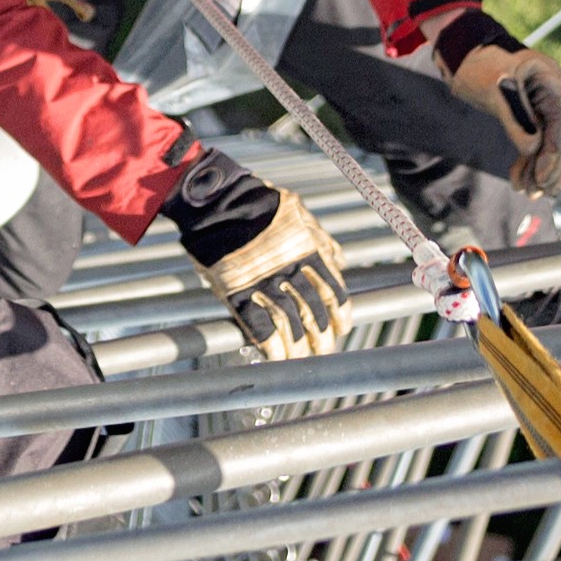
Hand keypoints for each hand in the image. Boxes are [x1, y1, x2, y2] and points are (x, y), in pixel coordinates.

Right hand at [168, 148, 347, 361]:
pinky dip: (270, 345)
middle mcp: (290, 270)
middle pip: (313, 312)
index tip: (341, 328)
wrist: (218, 202)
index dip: (339, 315)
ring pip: (289, 323)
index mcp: (308, 252)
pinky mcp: (238, 291)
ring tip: (300, 358)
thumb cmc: (259, 204)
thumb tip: (340, 260)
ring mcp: (263, 282)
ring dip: (297, 346)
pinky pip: (258, 326)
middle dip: (321, 336)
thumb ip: (320, 239)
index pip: (332, 292)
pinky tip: (275, 356)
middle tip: (323, 350)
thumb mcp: (298, 213)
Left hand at [434, 9, 560, 194]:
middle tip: (538, 192)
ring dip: (540, 170)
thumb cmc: (479, 63)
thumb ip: (514, 114)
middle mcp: (552, 95)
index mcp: (551, 81)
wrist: (463, 56)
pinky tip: (519, 180)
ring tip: (528, 192)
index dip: (554, 152)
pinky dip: (528, 164)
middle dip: (550, 167)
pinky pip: (535, 145)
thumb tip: (533, 147)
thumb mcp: (494, 85)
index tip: (542, 176)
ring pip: (549, 146)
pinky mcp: (528, 117)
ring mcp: (541, 107)